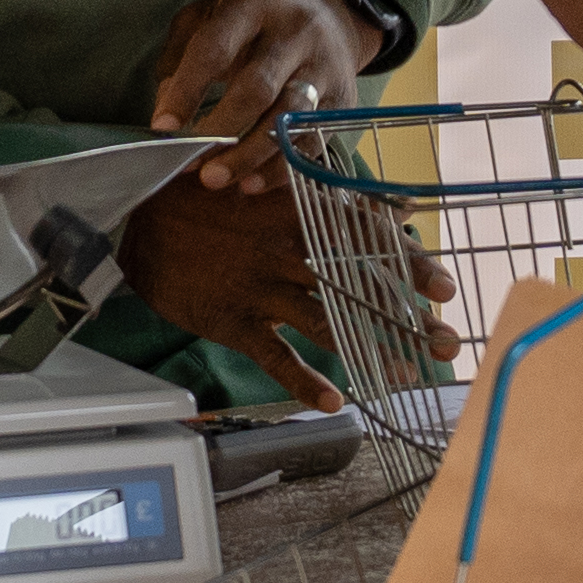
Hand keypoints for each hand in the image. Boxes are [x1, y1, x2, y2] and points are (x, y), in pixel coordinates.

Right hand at [118, 170, 455, 413]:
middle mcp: (287, 251)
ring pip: (327, 323)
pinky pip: (276, 355)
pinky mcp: (233, 320)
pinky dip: (305, 381)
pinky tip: (335, 402)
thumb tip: (394, 203)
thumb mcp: (265, 180)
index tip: (446, 288)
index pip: (368, 239)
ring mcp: (260, 288)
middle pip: (359, 286)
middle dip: (406, 316)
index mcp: (298, 212)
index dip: (410, 264)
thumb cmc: (208, 196)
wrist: (136, 216)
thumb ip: (327, 193)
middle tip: (446, 342)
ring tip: (405, 373)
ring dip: (369, 349)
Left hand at [147, 0, 382, 194]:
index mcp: (254, 0)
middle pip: (257, 87)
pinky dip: (280, 166)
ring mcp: (324, 65)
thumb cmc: (255, 16)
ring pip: (289, 117)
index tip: (163, 126)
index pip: (215, 47)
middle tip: (190, 161)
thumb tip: (166, 113)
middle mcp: (296, 30)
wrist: (331, 8)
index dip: (187, 90)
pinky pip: (311, 139)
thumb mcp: (210, 13)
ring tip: (216, 177)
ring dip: (249, 154)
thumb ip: (180, 56)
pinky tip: (250, 182)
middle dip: (221, 128)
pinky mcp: (342, 98)